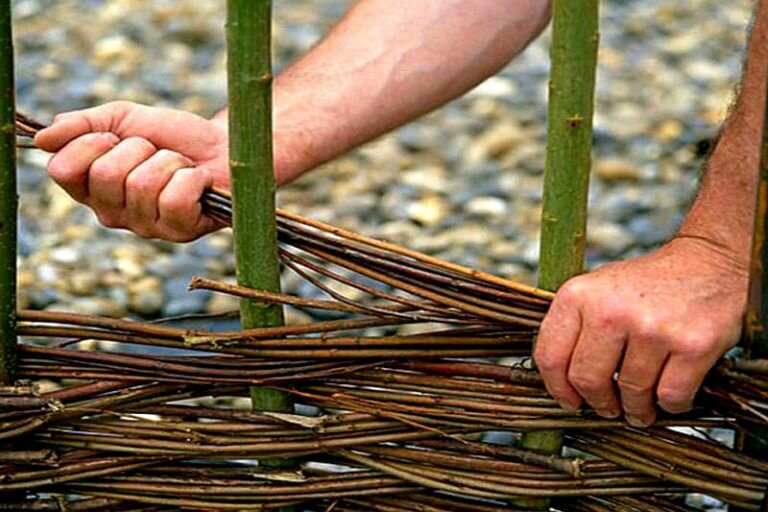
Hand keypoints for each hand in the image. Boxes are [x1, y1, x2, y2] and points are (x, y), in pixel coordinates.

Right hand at [35, 101, 229, 241]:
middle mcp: (112, 214)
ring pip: (141, 184)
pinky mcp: (178, 232)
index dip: (91, 143)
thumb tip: (41, 137)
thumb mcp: (123, 119)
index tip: (117, 136)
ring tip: (180, 165)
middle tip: (157, 151)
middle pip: (105, 174)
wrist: (224, 146)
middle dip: (138, 149)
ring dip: (168, 162)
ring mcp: (145, 227)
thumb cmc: (174, 137)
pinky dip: (191, 178)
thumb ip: (81, 125)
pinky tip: (198, 181)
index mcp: (91, 189)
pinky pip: (173, 199)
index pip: (62, 170)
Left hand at [534, 236, 747, 425]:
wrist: (709, 263)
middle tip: (609, 407)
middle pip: (588, 381)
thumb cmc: (646, 285)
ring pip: (632, 394)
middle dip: (599, 403)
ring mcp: (652, 329)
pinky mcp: (692, 345)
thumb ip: (573, 328)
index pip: (550, 357)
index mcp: (578, 295)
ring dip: (636, 409)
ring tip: (640, 407)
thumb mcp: (596, 290)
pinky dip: (669, 406)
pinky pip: (671, 397)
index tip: (570, 401)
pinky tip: (668, 397)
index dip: (558, 389)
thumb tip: (560, 383)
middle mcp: (611, 311)